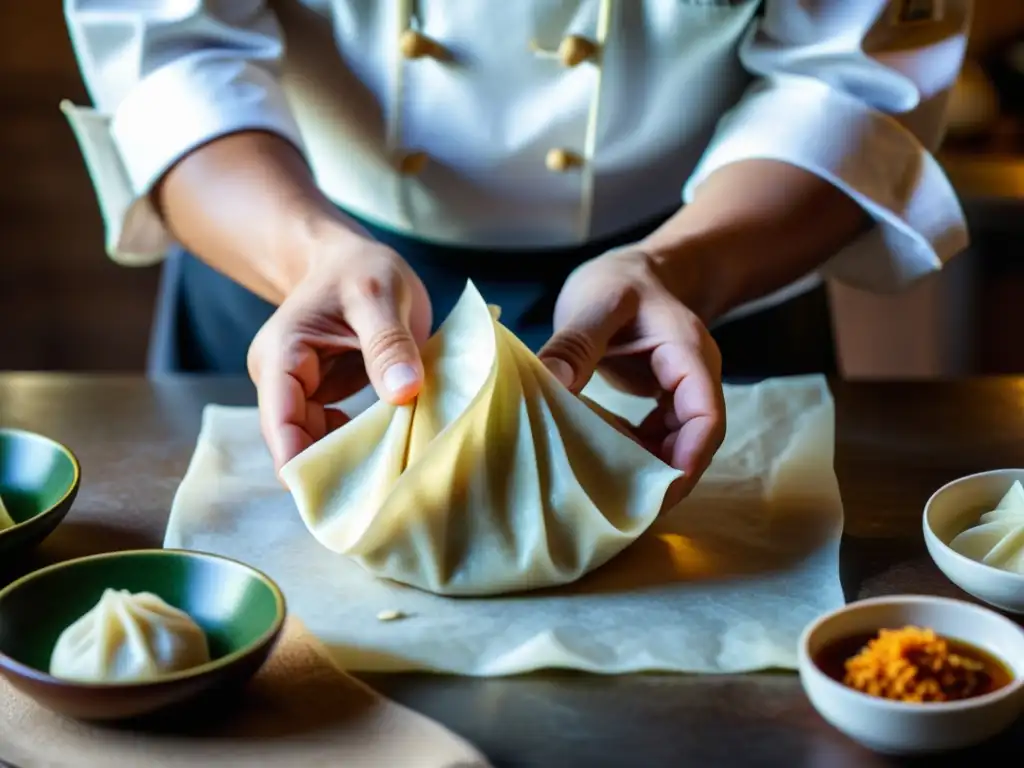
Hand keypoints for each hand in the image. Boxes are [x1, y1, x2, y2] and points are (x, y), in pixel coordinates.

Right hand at [247, 234, 431, 472]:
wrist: (351, 259)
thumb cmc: (359, 269)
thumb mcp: (378, 295)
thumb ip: (388, 342)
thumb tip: (403, 391)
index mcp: (282, 354)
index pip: (280, 419)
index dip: (298, 459)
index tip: (328, 495)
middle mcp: (283, 379)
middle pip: (296, 440)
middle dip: (329, 467)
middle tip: (376, 495)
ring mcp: (303, 392)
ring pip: (316, 442)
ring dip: (348, 459)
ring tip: (388, 478)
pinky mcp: (324, 398)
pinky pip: (335, 434)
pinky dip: (359, 445)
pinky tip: (388, 453)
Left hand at [539, 247, 725, 499]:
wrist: (635, 269)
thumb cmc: (620, 280)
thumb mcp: (597, 303)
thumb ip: (576, 342)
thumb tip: (550, 386)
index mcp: (688, 354)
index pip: (705, 415)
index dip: (688, 457)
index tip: (660, 490)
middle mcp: (693, 377)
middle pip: (696, 440)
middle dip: (668, 477)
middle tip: (627, 511)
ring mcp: (680, 391)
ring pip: (678, 444)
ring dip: (651, 469)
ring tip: (612, 497)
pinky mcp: (662, 401)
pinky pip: (658, 438)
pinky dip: (636, 454)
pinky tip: (605, 463)